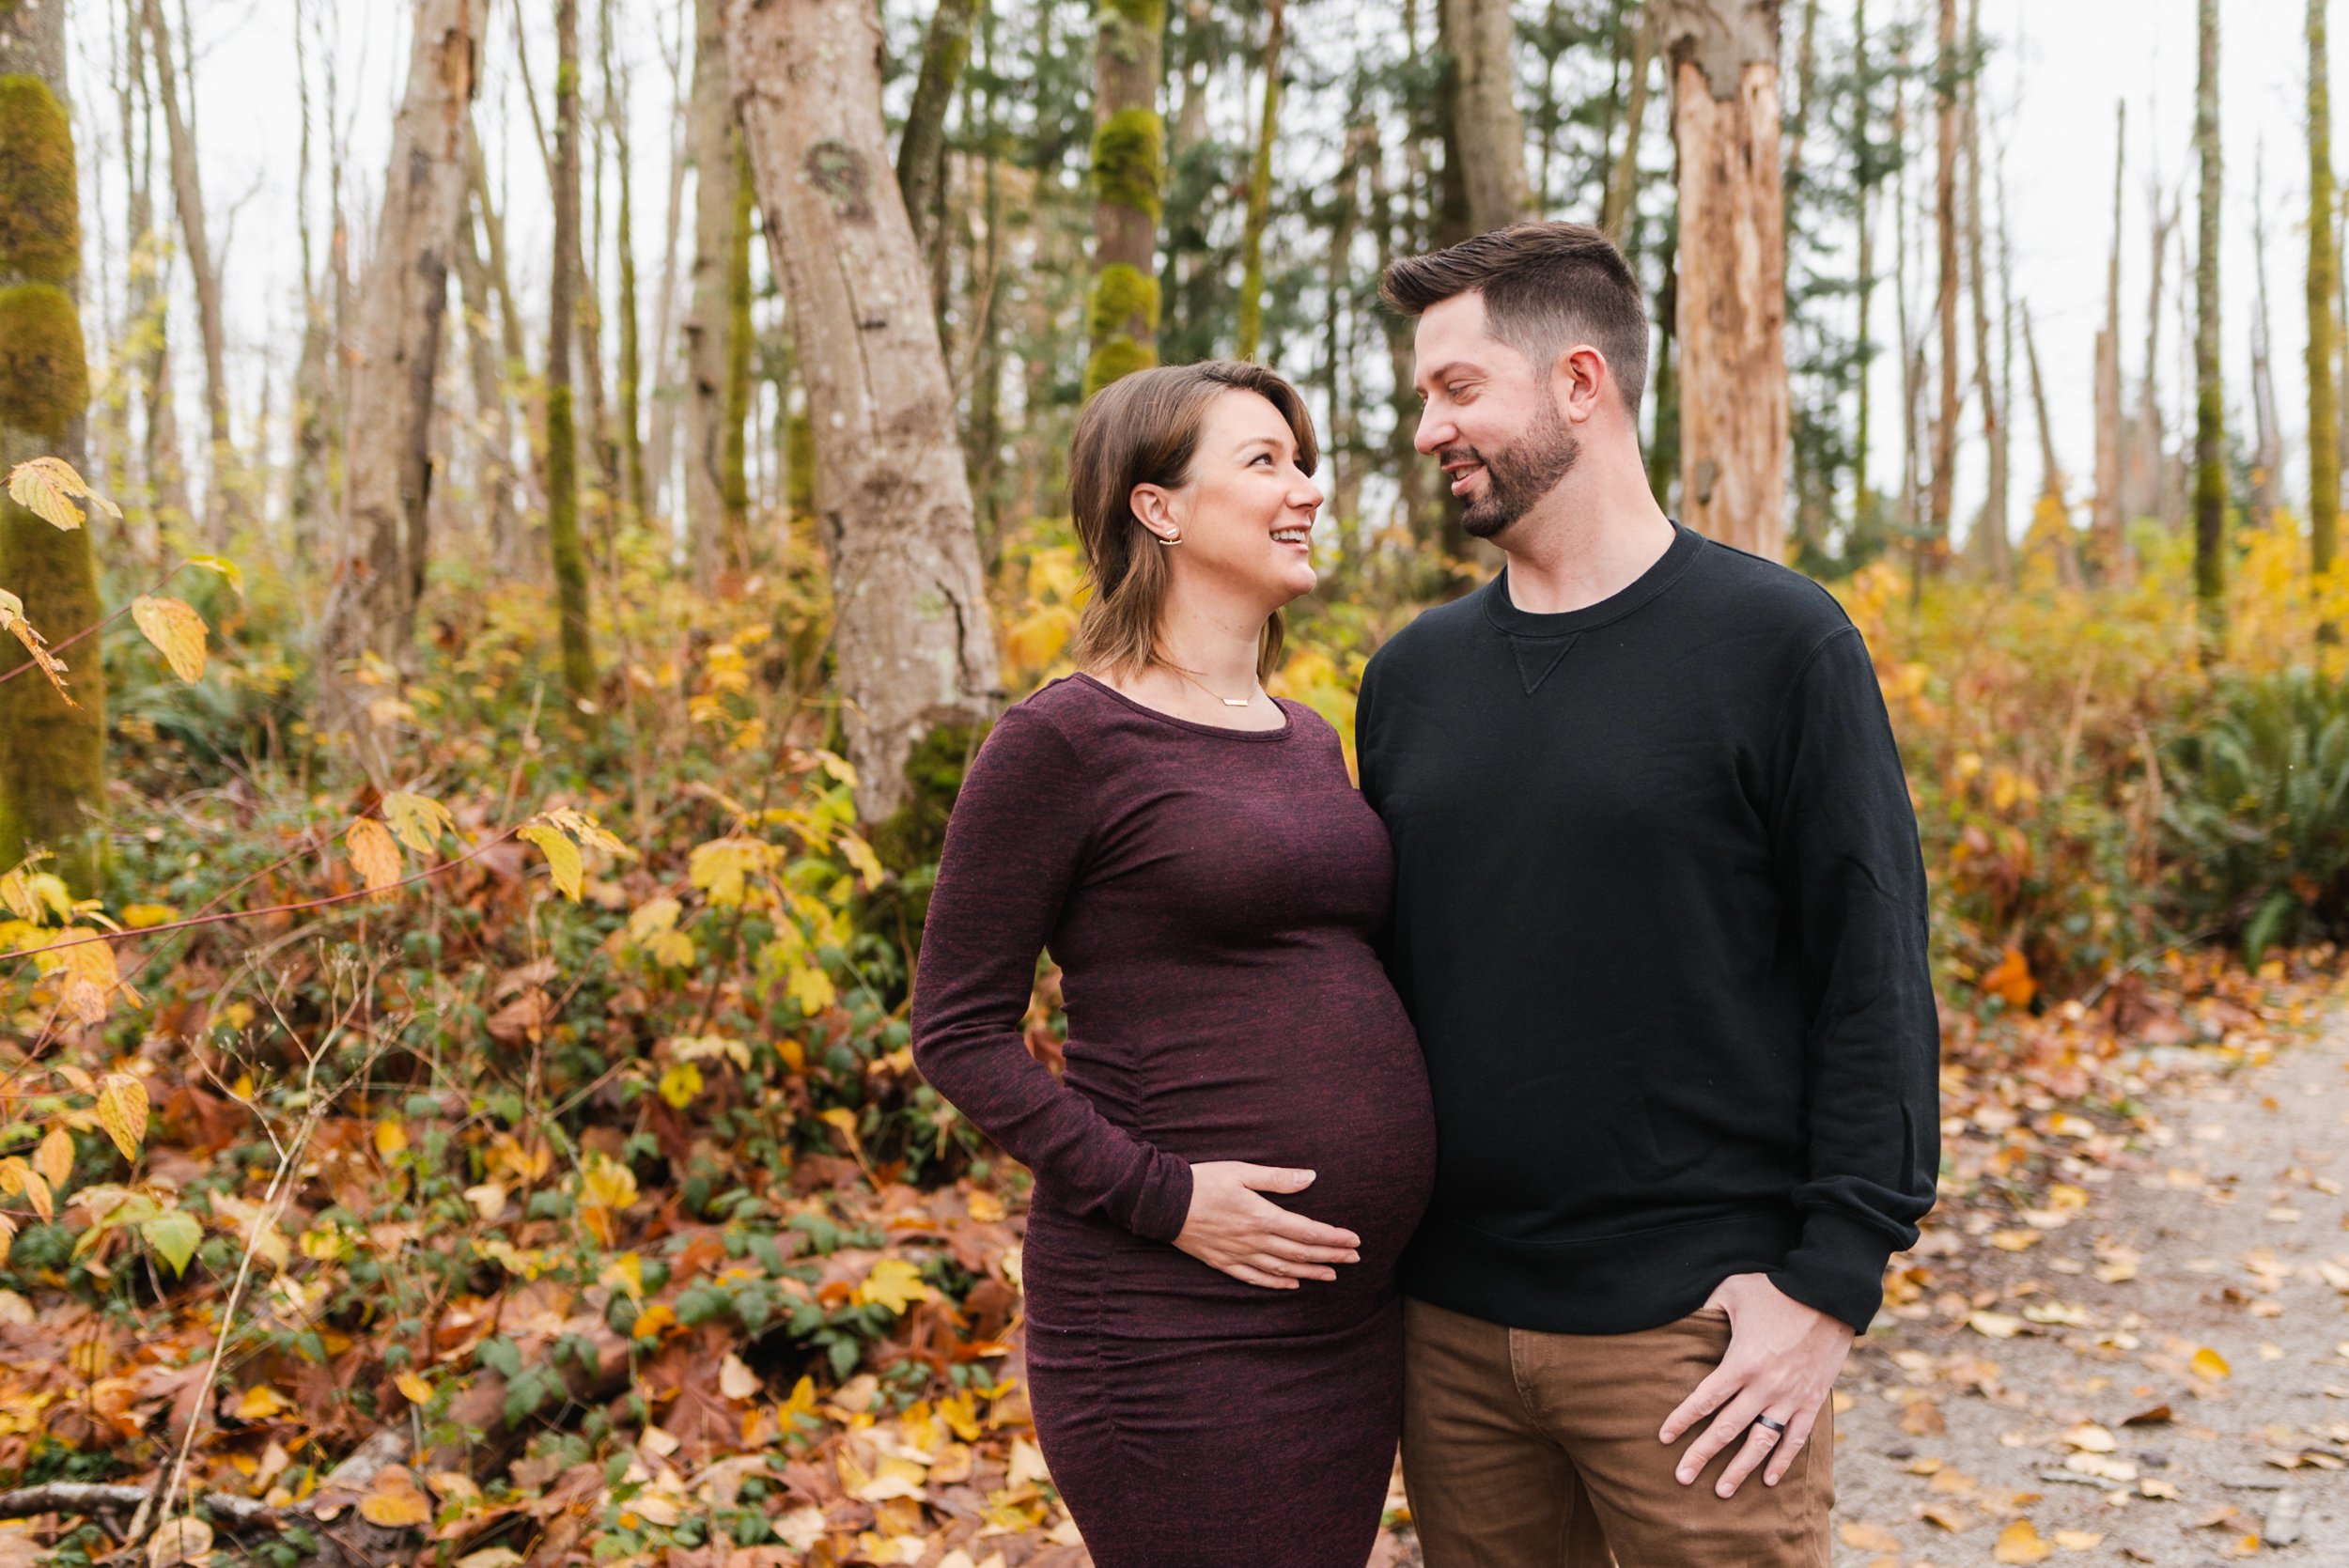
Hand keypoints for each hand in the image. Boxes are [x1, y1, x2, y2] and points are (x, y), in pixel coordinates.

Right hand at [1172, 1162, 1361, 1289]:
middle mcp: (1254, 1240)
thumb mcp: (1242, 1172)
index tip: (1354, 1240)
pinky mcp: (1223, 1262)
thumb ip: (1277, 1179)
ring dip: (1310, 1273)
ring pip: (1282, 1269)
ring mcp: (1239, 1254)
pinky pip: (1255, 1277)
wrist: (1163, 1202)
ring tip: (1332, 1275)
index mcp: (1262, 1216)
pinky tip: (1291, 1284)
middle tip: (1355, 1259)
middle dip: (1331, 1256)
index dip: (1333, 1237)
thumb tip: (1310, 1178)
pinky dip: (1276, 1282)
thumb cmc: (1204, 1181)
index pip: (1308, 1232)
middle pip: (1300, 1253)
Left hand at [1658, 1272, 1853, 1497]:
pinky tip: (1769, 1480)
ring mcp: (1790, 1397)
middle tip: (1682, 1478)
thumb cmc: (1776, 1289)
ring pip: (1761, 1442)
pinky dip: (1782, 1461)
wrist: (1829, 1295)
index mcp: (1741, 1361)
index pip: (1704, 1399)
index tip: (1664, 1438)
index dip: (1682, 1420)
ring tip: (1722, 1492)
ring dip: (1740, 1469)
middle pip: (1727, 1429)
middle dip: (1702, 1455)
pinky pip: (1795, 1438)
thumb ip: (1705, 1307)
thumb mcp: (1732, 1290)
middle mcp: (1764, 1386)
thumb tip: (1683, 1315)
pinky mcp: (1812, 1400)